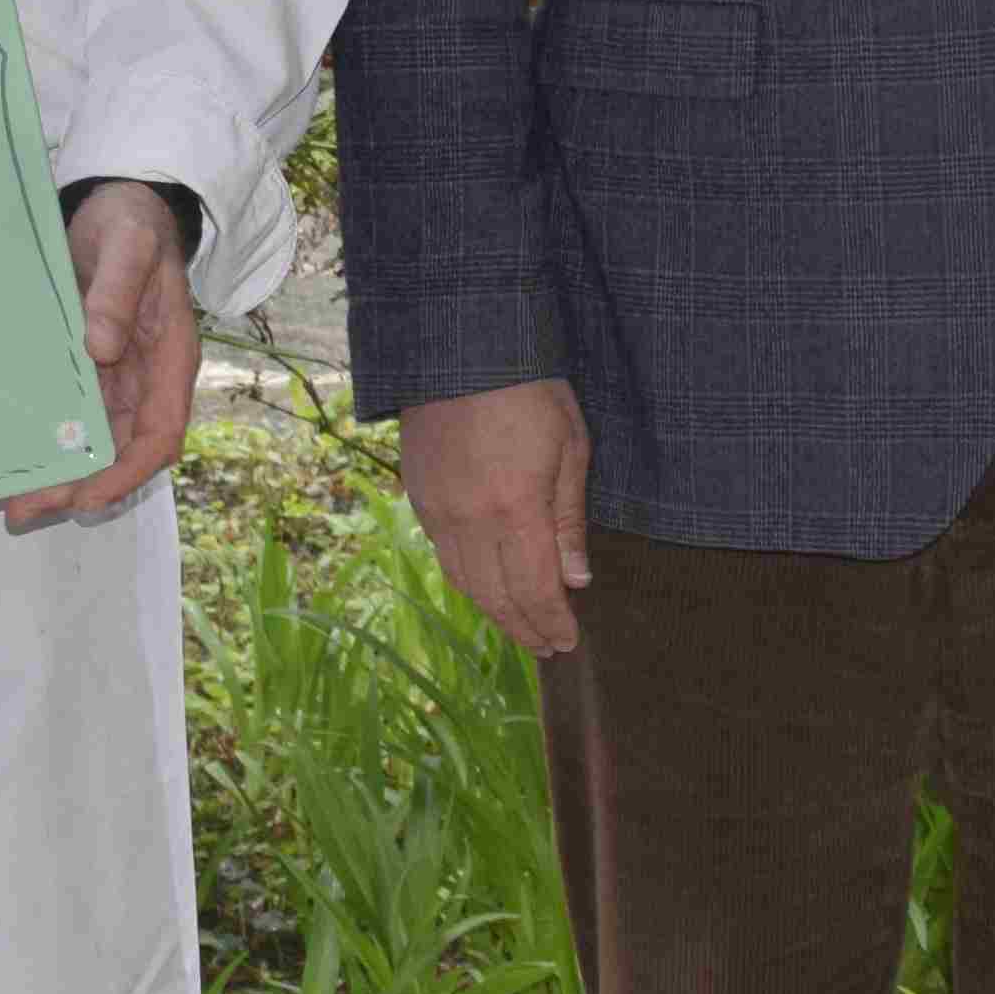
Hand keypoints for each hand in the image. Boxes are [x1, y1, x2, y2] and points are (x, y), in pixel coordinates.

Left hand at [6, 183, 197, 525]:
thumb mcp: (127, 245)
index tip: (88, 496)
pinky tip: (16, 456)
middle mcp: (145, 376)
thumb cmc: (131, 223)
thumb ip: (117, 289)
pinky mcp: (89, 367)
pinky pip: (73, 415)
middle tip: (28, 509)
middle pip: (122, 450)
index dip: (128, 472)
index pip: (160, 432)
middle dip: (81, 486)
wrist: (118, 205)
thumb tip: (100, 346)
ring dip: (61, 473)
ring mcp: (117, 375)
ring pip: (96, 441)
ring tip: (16, 501)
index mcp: (169, 356)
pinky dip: (50, 441)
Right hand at [401, 376, 595, 658]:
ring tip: (520, 625)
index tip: (568, 643)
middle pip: (495, 597)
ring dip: (494, 611)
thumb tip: (576, 580)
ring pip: (463, 582)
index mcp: (515, 508)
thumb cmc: (529, 389)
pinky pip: (443, 554)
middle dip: (524, 628)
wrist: (461, 346)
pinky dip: (468, 579)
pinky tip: (487, 582)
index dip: (551, 623)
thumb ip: (569, 519)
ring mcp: (436, 509)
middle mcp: (469, 519)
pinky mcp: (417, 495)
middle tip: (547, 647)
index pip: (534, 590)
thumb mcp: (570, 447)